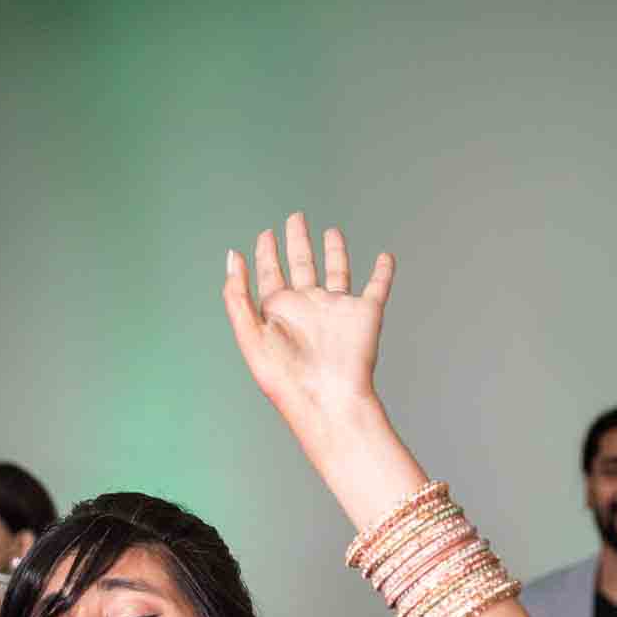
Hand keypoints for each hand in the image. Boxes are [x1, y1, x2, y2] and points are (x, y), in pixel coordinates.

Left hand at [222, 213, 395, 481]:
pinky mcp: (365, 313)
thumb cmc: (286, 378)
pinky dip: (384, 272)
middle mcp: (307, 307)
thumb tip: (231, 258)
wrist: (328, 399)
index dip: (266, 253)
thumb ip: (237, 297)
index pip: (270, 274)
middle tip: (294, 218)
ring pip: (336, 271)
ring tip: (331, 231)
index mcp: (279, 312)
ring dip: (334, 251)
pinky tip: (385, 257)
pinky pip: (377, 287)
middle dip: (296, 241)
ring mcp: (336, 309)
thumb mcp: (250, 335)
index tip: (265, 234)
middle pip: (301, 265)